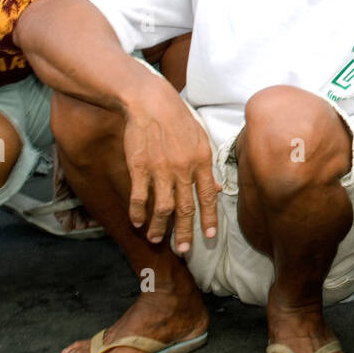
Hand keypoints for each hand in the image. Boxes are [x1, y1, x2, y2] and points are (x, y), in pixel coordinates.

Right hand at [121, 79, 220, 251]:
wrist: (149, 102)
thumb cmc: (178, 119)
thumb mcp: (201, 138)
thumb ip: (207, 165)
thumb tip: (216, 186)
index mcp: (201, 161)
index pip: (208, 197)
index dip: (209, 219)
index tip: (210, 236)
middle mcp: (182, 169)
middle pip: (186, 208)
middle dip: (185, 232)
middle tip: (183, 250)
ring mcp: (160, 169)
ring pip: (162, 208)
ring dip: (160, 227)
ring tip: (157, 239)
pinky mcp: (139, 167)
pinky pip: (139, 197)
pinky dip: (138, 212)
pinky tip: (137, 222)